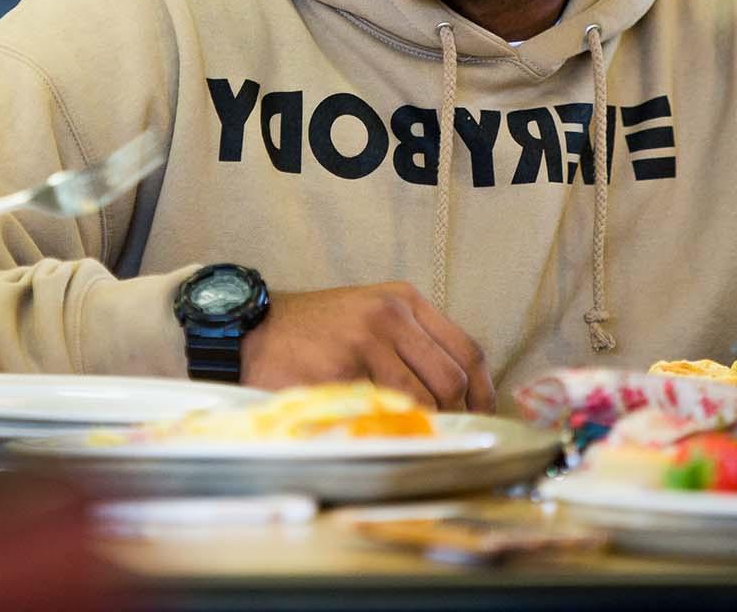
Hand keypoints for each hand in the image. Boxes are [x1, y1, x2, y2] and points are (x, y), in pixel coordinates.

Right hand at [239, 282, 494, 412]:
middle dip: (456, 415)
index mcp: (405, 300)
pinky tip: (384, 433)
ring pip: (423, 397)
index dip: (482, 390)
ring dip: (424, 426)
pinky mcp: (344, 366)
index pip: (467, 349)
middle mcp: (391, 314)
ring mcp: (367, 339)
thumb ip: (412, 342)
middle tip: (447, 435)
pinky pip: (385, 409)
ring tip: (413, 437)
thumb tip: (460, 393)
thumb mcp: (370, 315)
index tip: (482, 415)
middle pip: (452, 378)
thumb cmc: (315, 330)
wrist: (253, 328)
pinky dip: (393, 427)